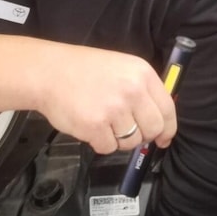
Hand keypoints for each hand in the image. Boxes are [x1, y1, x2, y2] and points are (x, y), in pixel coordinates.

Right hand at [34, 43, 176, 154]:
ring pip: (131, 141)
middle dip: (143, 135)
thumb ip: (142, 90)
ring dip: (117, 138)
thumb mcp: (121, 67)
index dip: (167, 128)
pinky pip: (108, 148)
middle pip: (153, 128)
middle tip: (126, 130)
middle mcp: (132, 90)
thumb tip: (160, 121)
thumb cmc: (83, 70)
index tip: (164, 138)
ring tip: (101, 121)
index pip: (168, 108)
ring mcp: (114, 109)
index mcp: (142, 73)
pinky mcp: (95, 126)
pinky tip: (89, 125)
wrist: (48, 72)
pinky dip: (99, 142)